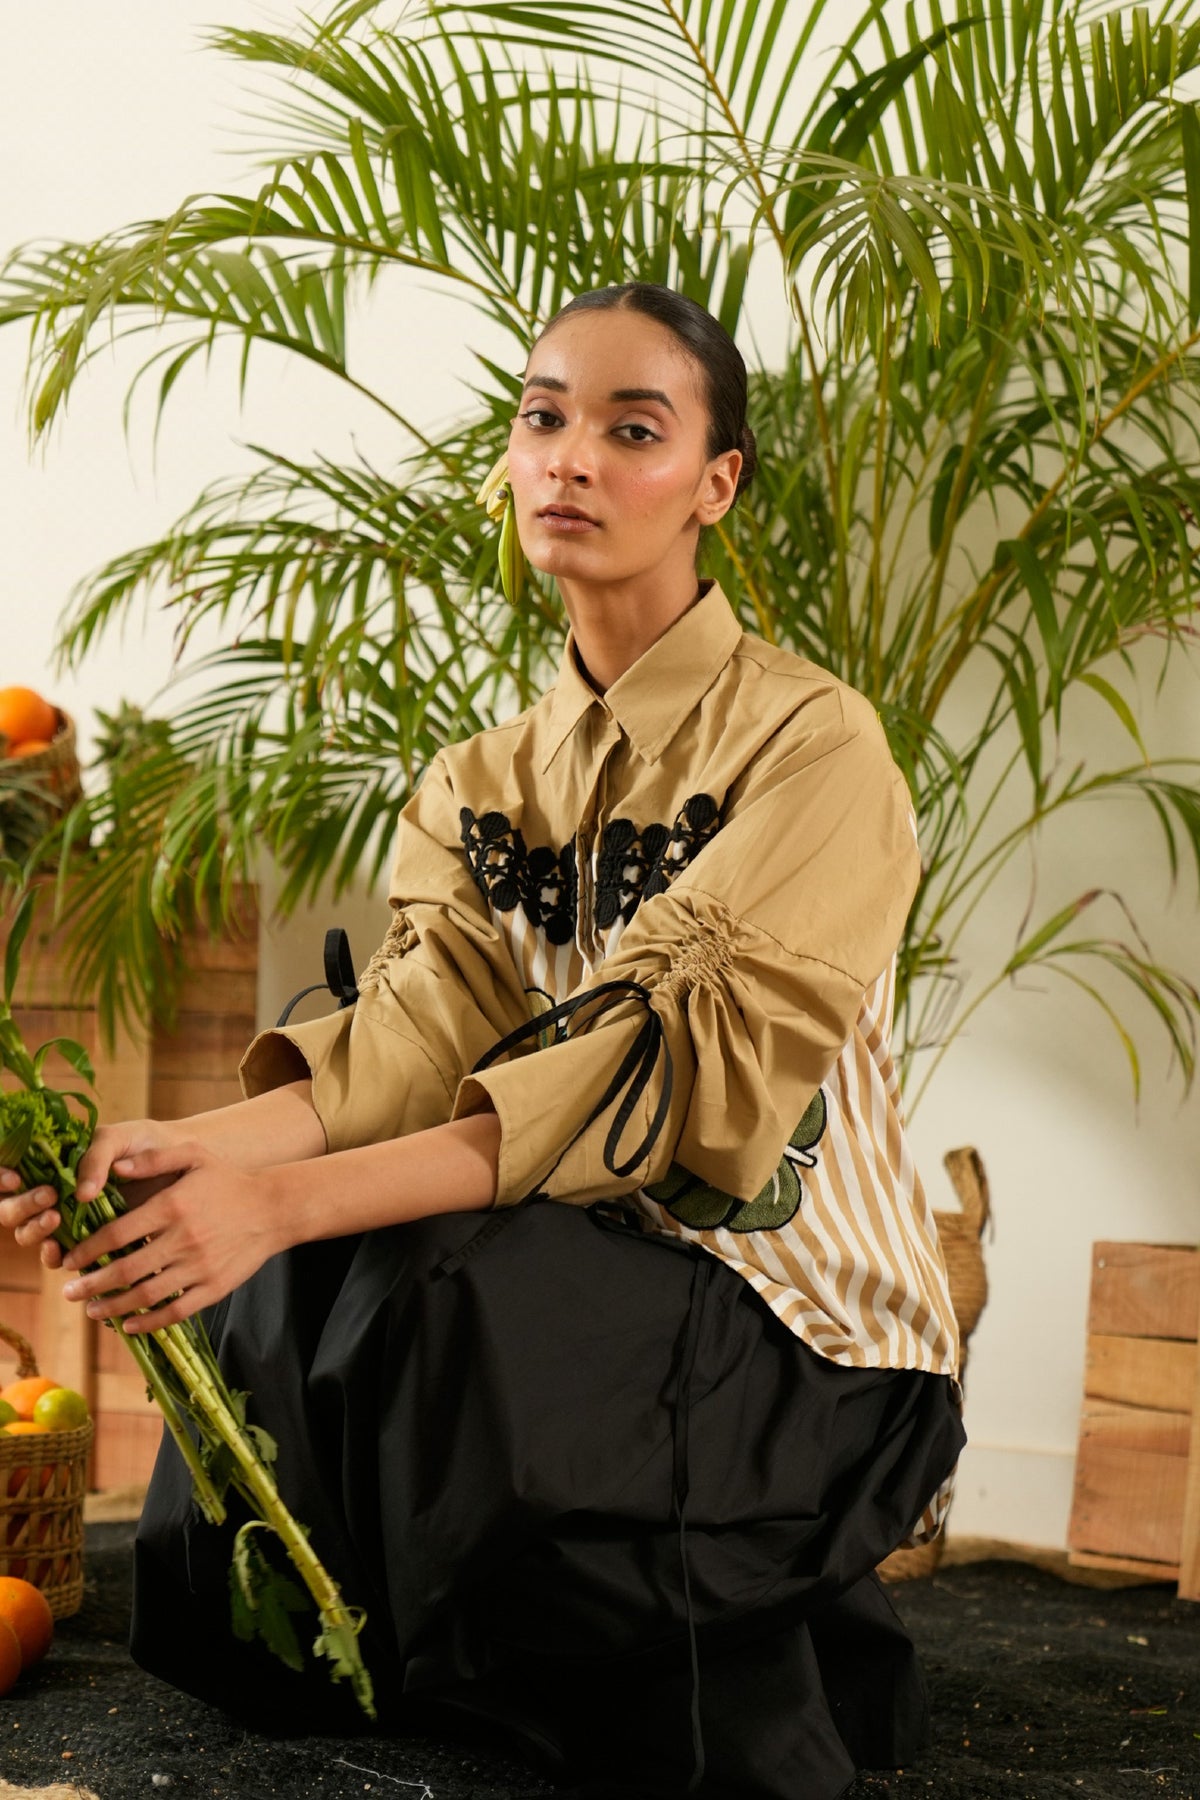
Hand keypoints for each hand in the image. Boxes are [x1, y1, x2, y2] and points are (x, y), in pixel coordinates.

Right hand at [0, 1118, 191, 1272]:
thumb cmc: (144, 1144)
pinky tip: (64, 1253)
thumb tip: (80, 1195)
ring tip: (55, 1219)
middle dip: (22, 1206)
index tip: (13, 1178)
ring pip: (30, 1235)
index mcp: (50, 1164)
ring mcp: (65, 1220)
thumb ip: (95, 1159)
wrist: (180, 1162)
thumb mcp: (117, 1140)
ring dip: (35, 1230)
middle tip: (48, 1198)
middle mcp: (50, 1194)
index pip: (10, 1175)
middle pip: (12, 1210)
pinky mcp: (86, 1243)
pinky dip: (56, 1257)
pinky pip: (60, 1257)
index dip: (2, 1178)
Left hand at [57, 1138, 288, 1332]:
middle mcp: (183, 1240)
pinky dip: (149, 1322)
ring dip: (113, 1307)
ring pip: (146, 1295)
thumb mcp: (194, 1156)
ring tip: (91, 1311)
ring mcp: (199, 1267)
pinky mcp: (215, 1288)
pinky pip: (176, 1311)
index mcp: (172, 1207)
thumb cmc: (228, 1181)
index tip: (69, 1259)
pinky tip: (129, 1325)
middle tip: (69, 1292)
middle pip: (125, 1270)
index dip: (87, 1250)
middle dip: (91, 1285)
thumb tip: (113, 1168)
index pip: (116, 1234)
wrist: (274, 1208)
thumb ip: (154, 1159)